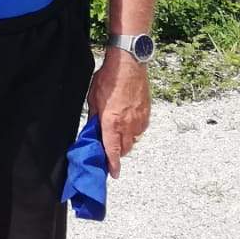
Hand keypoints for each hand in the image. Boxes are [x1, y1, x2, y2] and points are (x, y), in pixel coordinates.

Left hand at [87, 49, 150, 178]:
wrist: (129, 65)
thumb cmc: (108, 79)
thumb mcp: (93, 100)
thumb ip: (95, 119)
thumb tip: (93, 131)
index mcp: (112, 123)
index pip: (112, 151)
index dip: (113, 165)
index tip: (113, 173)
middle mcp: (128, 124)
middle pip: (124, 149)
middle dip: (116, 153)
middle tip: (108, 148)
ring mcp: (139, 120)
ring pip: (132, 140)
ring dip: (125, 142)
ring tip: (116, 133)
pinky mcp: (146, 114)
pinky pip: (139, 130)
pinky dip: (133, 131)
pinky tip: (126, 123)